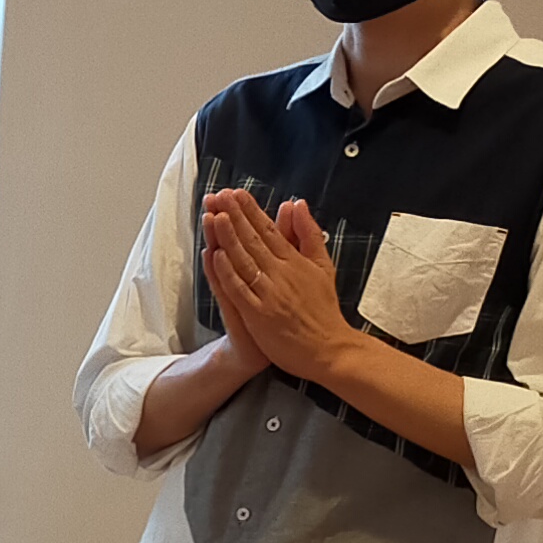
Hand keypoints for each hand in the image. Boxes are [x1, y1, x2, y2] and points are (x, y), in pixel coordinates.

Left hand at [202, 189, 356, 383]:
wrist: (329, 349)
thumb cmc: (323, 309)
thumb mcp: (322, 266)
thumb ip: (308, 235)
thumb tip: (297, 204)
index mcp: (295, 261)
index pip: (269, 230)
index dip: (251, 210)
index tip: (236, 193)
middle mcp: (281, 274)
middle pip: (254, 240)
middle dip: (235, 216)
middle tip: (219, 195)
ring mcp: (269, 294)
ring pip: (245, 260)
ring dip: (228, 237)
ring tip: (214, 215)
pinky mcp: (259, 314)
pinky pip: (240, 290)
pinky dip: (229, 272)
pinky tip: (216, 255)